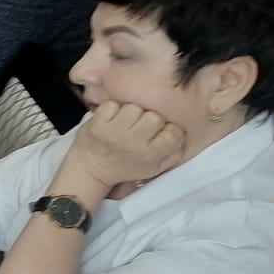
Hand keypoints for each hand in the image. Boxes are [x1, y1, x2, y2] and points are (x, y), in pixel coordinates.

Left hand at [65, 102, 186, 191]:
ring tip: (125, 124)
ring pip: (134, 108)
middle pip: (155, 117)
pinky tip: (111, 119)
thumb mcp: (154, 168)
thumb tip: (183, 135)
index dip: (169, 130)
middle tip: (140, 128)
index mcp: (150, 156)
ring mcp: (114, 132)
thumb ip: (173, 153)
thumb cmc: (124, 167)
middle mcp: (133, 143)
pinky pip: (112, 104)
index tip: (160, 133)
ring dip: (131, 113)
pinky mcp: (97, 123)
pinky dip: (112, 109)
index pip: (174, 132)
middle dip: (150, 120)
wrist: (91, 169)